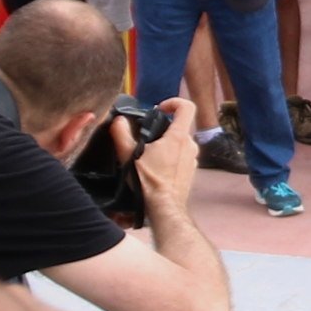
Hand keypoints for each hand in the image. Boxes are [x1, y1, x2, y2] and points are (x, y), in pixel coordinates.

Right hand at [132, 94, 198, 213]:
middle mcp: (190, 145)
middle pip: (180, 127)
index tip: (159, 109)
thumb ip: (121, 134)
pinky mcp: (192, 172)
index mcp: (178, 136)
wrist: (165, 208)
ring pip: (181, 143)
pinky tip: (157, 169)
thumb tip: (117, 120)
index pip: (186, 107)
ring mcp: (193, 159)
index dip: (174, 102)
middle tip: (146, 138)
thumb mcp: (130, 156)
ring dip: (167, 144)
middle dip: (164, 128)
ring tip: (149, 155)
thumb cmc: (149, 181)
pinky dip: (172, 158)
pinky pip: (182, 157)